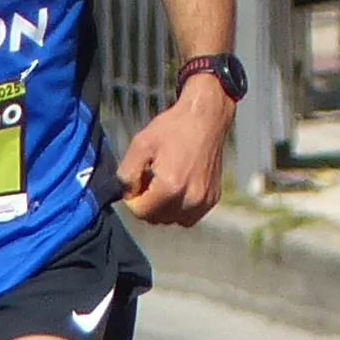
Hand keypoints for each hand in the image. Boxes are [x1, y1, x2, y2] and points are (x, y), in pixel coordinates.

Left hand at [115, 75, 233, 224]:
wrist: (205, 119)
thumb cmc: (172, 128)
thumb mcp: (140, 145)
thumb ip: (126, 174)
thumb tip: (127, 194)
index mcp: (170, 187)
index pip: (141, 213)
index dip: (133, 199)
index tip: (137, 181)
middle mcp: (190, 199)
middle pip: (156, 219)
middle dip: (148, 204)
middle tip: (149, 180)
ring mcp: (204, 201)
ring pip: (172, 220)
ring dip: (163, 208)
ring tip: (164, 183)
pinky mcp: (212, 199)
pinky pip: (189, 216)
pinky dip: (180, 207)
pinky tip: (178, 186)